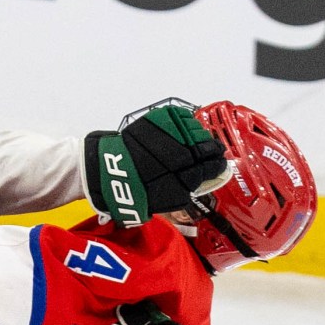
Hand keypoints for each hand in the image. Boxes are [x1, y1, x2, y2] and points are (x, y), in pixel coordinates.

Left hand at [83, 104, 228, 227]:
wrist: (106, 170)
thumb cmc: (128, 194)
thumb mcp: (155, 205)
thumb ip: (177, 197)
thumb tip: (191, 190)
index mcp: (184, 180)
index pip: (211, 170)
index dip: (217, 168)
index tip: (218, 166)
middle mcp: (183, 157)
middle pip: (208, 150)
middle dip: (213, 150)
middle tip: (214, 151)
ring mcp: (173, 137)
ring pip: (196, 133)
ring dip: (200, 136)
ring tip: (198, 139)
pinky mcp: (161, 121)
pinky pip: (181, 118)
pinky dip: (185, 121)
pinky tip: (186, 126)